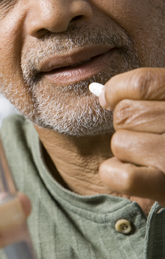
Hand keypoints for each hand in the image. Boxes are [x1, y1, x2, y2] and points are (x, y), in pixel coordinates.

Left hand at [98, 68, 164, 206]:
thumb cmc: (164, 133)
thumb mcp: (162, 106)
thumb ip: (142, 92)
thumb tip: (99, 91)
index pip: (141, 83)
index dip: (117, 90)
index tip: (112, 99)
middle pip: (124, 113)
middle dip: (124, 125)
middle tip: (144, 135)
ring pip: (119, 142)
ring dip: (124, 152)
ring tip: (147, 157)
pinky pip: (120, 175)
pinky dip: (115, 175)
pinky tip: (134, 174)